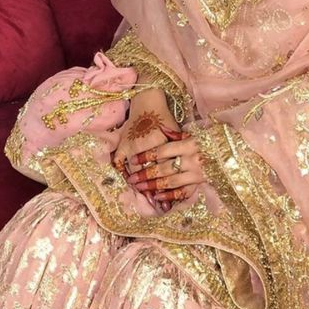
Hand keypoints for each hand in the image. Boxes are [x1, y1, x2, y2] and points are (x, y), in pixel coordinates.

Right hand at [112, 89, 177, 207]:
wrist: (147, 102)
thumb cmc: (165, 119)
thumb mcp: (177, 134)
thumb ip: (180, 151)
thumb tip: (188, 172)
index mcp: (163, 143)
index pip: (166, 169)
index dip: (168, 185)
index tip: (171, 198)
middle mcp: (147, 145)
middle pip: (151, 172)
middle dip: (154, 190)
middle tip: (158, 205)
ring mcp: (133, 145)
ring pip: (136, 170)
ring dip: (139, 185)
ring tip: (144, 197)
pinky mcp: (123, 144)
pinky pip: (121, 162)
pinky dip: (124, 173)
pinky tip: (128, 182)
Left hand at [127, 133, 205, 203]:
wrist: (233, 150)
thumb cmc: (211, 139)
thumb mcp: (194, 133)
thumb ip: (177, 134)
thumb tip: (162, 131)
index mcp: (190, 143)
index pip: (163, 150)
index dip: (147, 156)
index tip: (134, 159)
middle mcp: (193, 159)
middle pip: (164, 168)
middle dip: (145, 174)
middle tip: (132, 178)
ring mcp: (198, 172)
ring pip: (170, 181)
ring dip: (153, 186)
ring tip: (140, 187)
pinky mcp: (202, 182)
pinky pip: (183, 192)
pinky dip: (170, 195)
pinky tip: (158, 196)